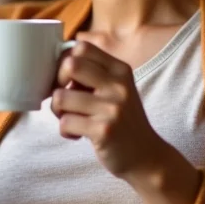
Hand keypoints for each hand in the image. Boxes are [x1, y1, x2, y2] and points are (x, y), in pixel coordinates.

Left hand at [51, 34, 170, 180]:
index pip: (82, 47)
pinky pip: (66, 122)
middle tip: (65, 98)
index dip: (65, 61)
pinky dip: (65, 131)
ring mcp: (112, 108)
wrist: (146, 156)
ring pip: (61, 97)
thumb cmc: (123, 120)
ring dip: (57, 111)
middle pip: (70, 65)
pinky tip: (78, 135)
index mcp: (120, 70)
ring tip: (70, 119)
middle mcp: (118, 85)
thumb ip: (94, 74)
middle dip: (57, 82)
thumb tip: (57, 65)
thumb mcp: (117, 89)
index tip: (68, 79)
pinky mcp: (104, 130)